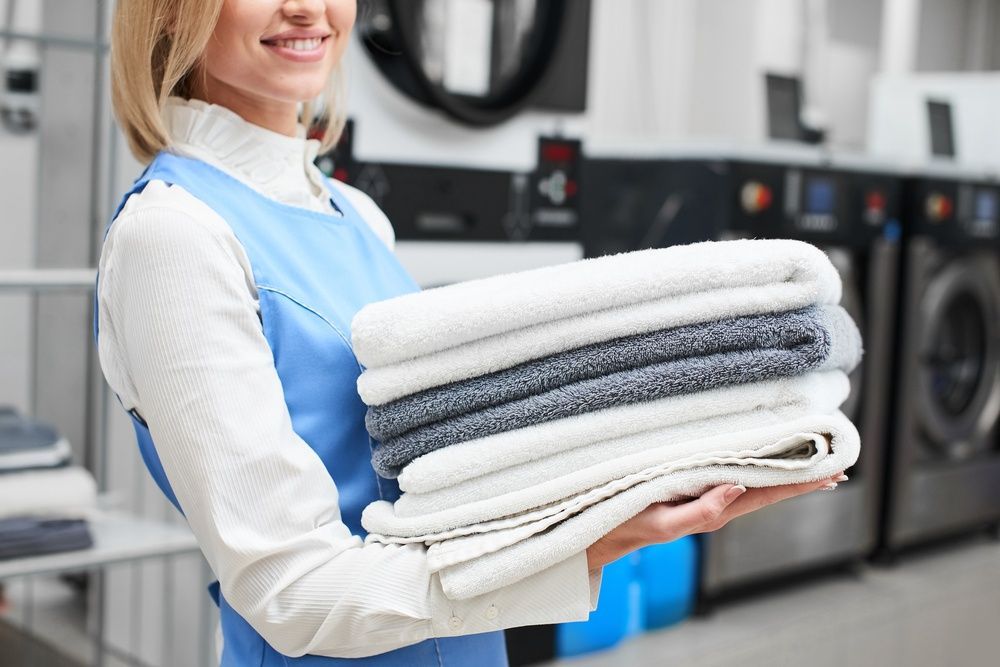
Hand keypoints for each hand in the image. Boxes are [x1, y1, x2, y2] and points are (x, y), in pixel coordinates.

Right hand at [585, 472, 846, 570]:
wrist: (607, 531)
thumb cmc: (632, 523)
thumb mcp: (664, 521)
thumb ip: (701, 510)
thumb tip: (737, 487)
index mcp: (715, 510)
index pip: (766, 494)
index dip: (798, 484)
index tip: (829, 474)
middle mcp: (718, 502)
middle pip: (768, 488)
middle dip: (801, 478)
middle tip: (835, 466)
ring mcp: (708, 496)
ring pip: (754, 481)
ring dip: (782, 471)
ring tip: (811, 463)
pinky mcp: (695, 486)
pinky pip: (734, 475)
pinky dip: (755, 466)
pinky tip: (763, 460)